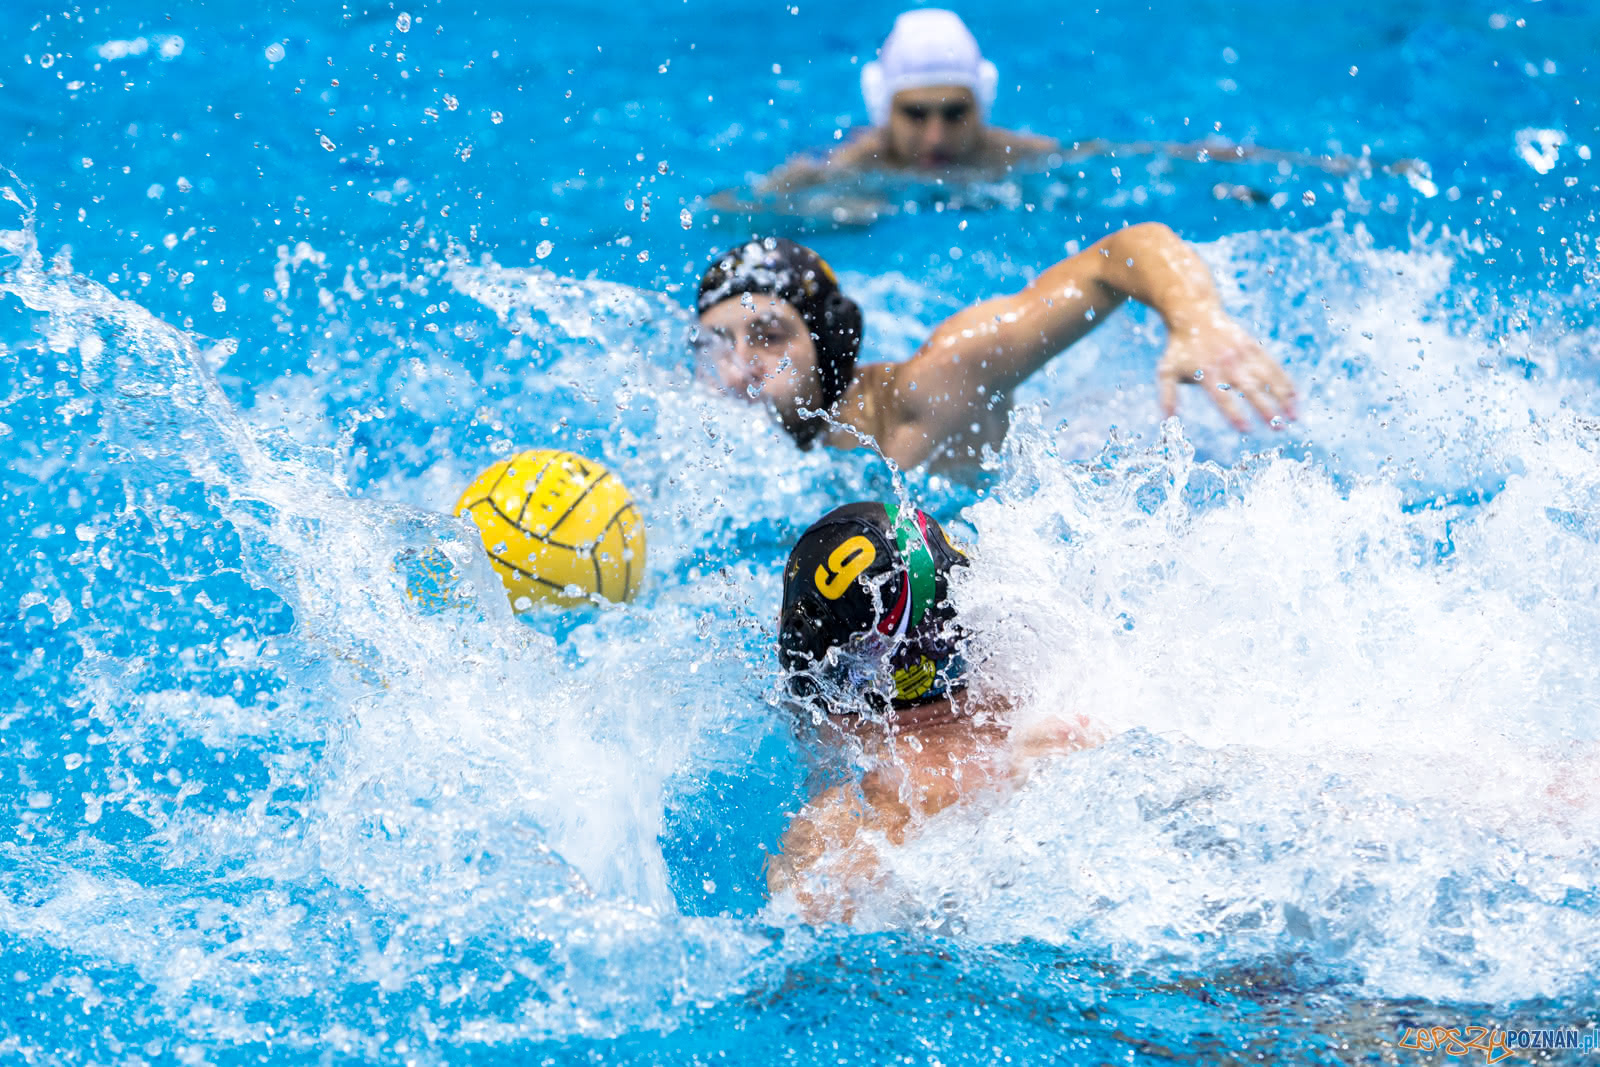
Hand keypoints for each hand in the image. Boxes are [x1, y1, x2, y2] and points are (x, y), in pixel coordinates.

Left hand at [1156, 313, 1296, 430]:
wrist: (1194, 313)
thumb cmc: (1179, 348)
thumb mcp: (1167, 371)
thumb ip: (1168, 397)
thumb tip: (1167, 421)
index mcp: (1207, 372)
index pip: (1223, 398)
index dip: (1235, 414)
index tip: (1246, 430)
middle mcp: (1228, 363)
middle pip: (1251, 389)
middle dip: (1266, 409)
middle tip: (1278, 429)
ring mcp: (1243, 353)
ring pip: (1268, 378)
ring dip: (1283, 397)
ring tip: (1294, 417)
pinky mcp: (1254, 346)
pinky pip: (1273, 365)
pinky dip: (1285, 381)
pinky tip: (1295, 396)